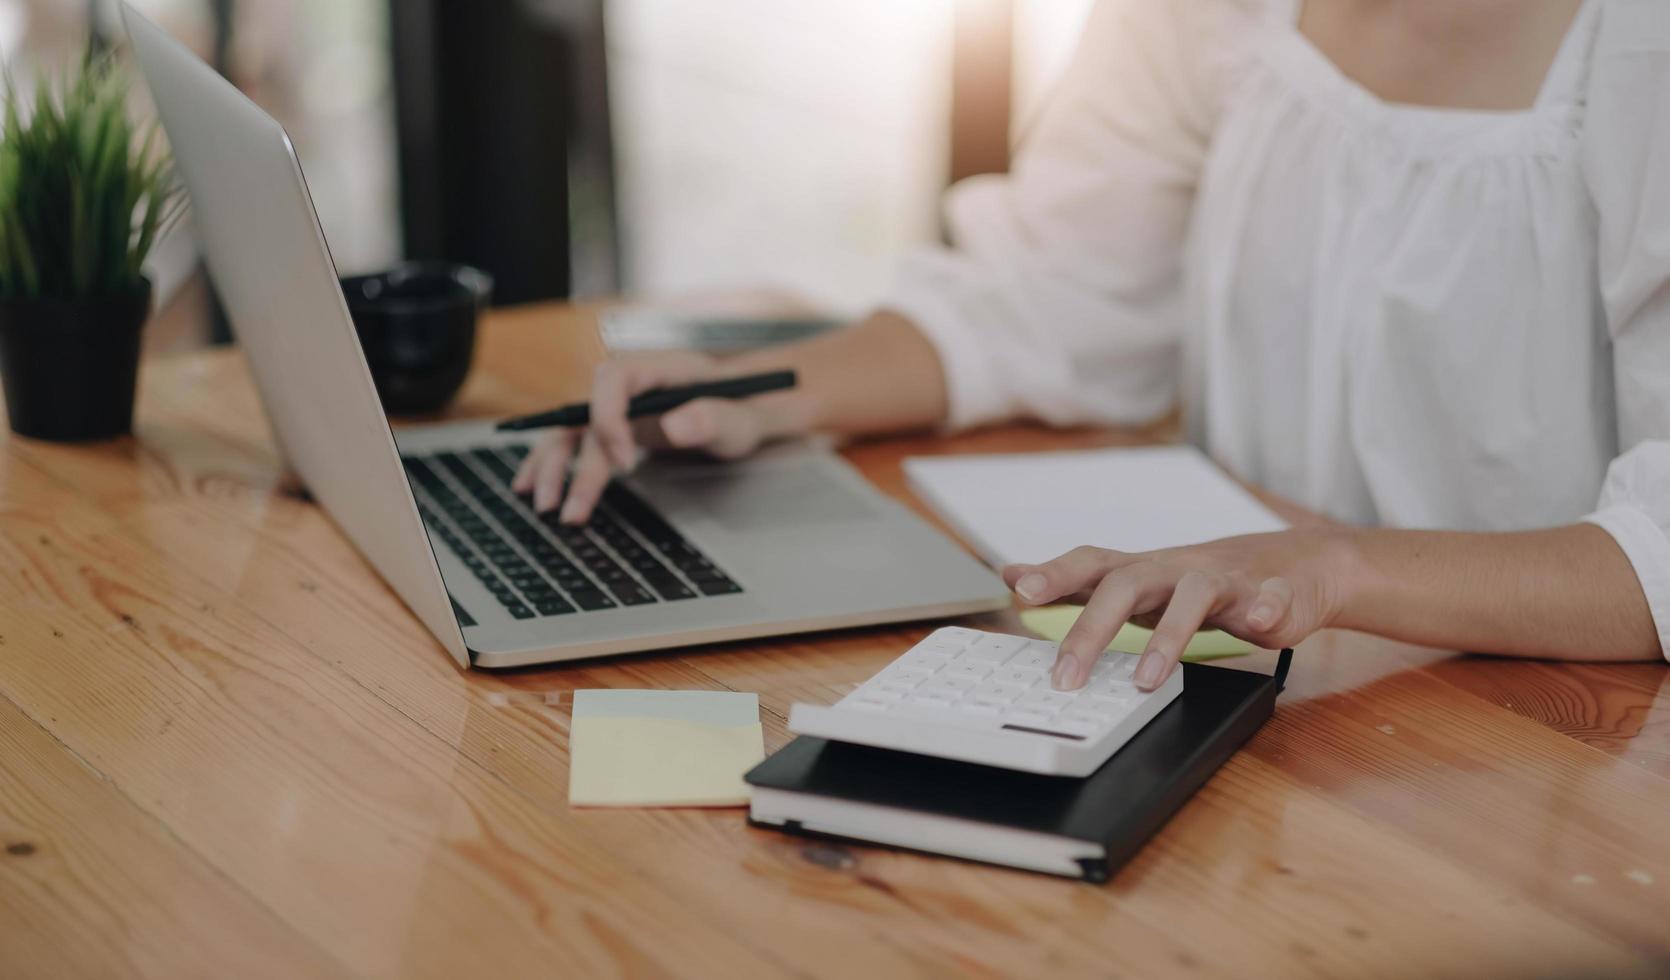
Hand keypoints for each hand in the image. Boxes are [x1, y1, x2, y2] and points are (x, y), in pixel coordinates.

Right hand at [510, 351, 776, 522]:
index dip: (609, 419)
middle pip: (584, 412)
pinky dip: (555, 462)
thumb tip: (673, 425)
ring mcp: (624, 406)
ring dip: (553, 467)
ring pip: (574, 431)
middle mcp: (634, 384)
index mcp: (661, 367)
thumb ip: (714, 418)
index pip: (613, 379)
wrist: (756, 408)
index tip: (623, 462)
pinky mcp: (619, 428)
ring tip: (542, 505)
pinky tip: (529, 484)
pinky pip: (578, 441)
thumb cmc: (752, 408)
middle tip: (559, 502)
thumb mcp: (744, 418)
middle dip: (566, 458)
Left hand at [1002, 529, 1355, 691]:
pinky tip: (1257, 624)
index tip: (1020, 590)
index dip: (1055, 573)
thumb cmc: (1199, 581)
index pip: (1090, 564)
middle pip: (1128, 585)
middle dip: (1092, 629)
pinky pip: (1270, 598)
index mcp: (1141, 569)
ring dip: (1169, 636)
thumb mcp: (1135, 581)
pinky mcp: (1272, 595)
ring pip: (1194, 595)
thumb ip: (1077, 583)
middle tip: (1066, 675)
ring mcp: (1224, 580)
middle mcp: (1175, 569)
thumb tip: (1012, 575)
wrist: (1292, 568)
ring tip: (1146, 678)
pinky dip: (1265, 608)